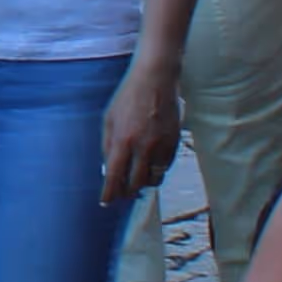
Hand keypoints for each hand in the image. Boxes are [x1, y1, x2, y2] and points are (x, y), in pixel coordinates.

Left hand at [97, 60, 180, 204]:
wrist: (155, 80)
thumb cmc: (128, 97)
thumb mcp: (109, 119)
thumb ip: (108, 145)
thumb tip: (107, 169)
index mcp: (123, 140)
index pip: (115, 176)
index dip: (110, 193)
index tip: (106, 201)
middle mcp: (143, 147)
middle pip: (136, 183)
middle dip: (127, 192)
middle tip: (122, 193)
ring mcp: (161, 146)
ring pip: (154, 178)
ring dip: (143, 183)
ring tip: (136, 181)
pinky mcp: (174, 143)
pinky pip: (165, 167)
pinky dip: (156, 171)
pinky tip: (149, 167)